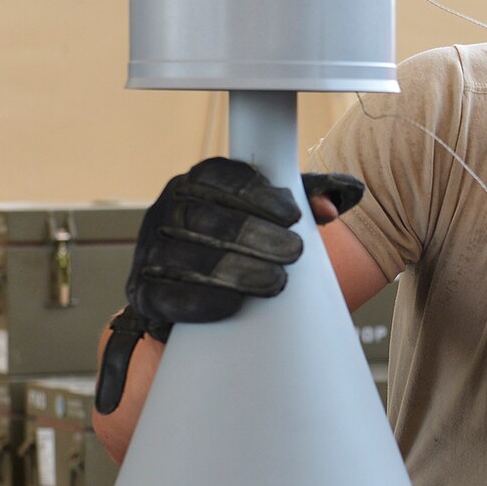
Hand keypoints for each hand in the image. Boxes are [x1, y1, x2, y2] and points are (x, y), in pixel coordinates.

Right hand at [93, 158, 364, 414]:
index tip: (293, 214)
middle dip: (252, 233)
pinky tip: (236, 305)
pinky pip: (167, 295)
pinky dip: (203, 300)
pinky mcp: (143, 294)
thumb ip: (309, 200)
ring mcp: (149, 253)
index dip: (255, 192)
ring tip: (277, 282)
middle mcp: (165, 212)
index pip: (218, 176)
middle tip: (295, 252)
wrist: (206, 309)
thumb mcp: (275, 220)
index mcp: (194, 184)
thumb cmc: (246, 251)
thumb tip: (343, 198)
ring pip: (184, 254)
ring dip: (234, 269)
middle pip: (202, 215)